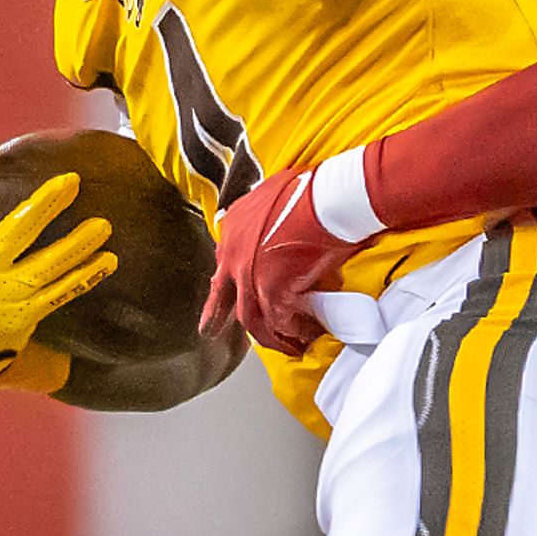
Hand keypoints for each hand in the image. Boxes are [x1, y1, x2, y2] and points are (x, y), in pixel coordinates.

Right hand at [0, 139, 114, 390]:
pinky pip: (61, 294)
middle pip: (15, 233)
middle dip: (44, 206)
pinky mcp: (26, 315)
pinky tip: (108, 260)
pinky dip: (84, 277)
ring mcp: (5, 295)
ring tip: (104, 226)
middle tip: (72, 180)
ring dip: (77, 246)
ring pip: (46, 267)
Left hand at [205, 165, 361, 356]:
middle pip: (223, 296)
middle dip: (215, 317)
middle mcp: (234, 255)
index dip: (226, 281)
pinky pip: (279, 322)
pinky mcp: (272, 290)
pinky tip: (301, 338)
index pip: (224, 263)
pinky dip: (291, 332)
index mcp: (233, 229)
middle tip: (210, 332)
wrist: (326, 198)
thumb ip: (263, 208)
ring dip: (266, 335)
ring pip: (250, 317)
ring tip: (279, 345)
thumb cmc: (309, 191)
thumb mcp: (272, 191)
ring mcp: (250, 275)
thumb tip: (273, 210)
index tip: (224, 294)